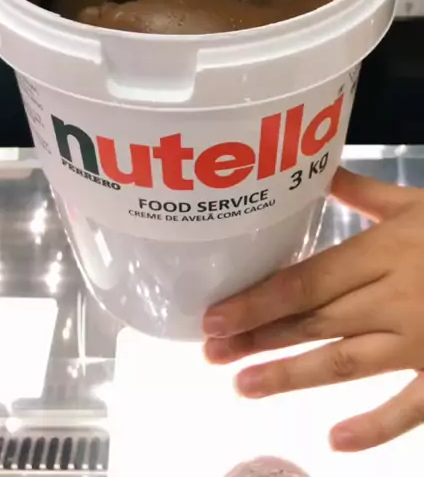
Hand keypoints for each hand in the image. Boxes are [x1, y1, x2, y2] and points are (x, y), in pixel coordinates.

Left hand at [203, 168, 423, 450]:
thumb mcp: (416, 203)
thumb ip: (363, 193)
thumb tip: (316, 172)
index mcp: (383, 253)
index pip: (306, 282)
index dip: (256, 301)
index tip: (213, 316)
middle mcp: (393, 299)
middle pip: (314, 322)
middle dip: (259, 337)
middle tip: (211, 352)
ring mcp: (420, 342)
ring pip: (345, 362)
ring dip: (292, 376)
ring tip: (243, 387)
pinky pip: (411, 407)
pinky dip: (377, 427)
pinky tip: (336, 441)